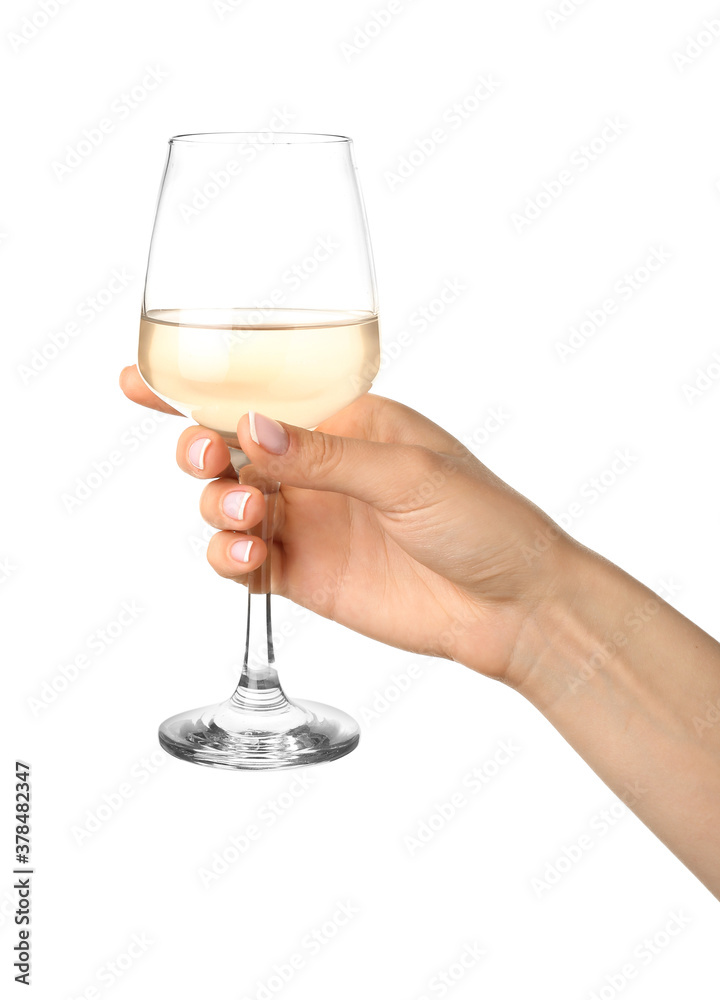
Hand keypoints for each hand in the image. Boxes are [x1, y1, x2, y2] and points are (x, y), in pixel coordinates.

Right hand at [119, 365, 574, 684]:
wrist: (512, 606)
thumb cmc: (483, 521)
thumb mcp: (408, 475)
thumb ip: (325, 456)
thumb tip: (250, 427)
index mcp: (345, 423)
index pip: (260, 396)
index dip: (195, 389)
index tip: (137, 380)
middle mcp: (318, 469)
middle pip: (228, 450)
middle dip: (198, 451)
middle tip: (207, 461)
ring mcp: (308, 522)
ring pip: (226, 504)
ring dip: (217, 506)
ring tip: (252, 518)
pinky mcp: (305, 574)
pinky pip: (242, 560)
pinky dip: (229, 555)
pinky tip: (249, 555)